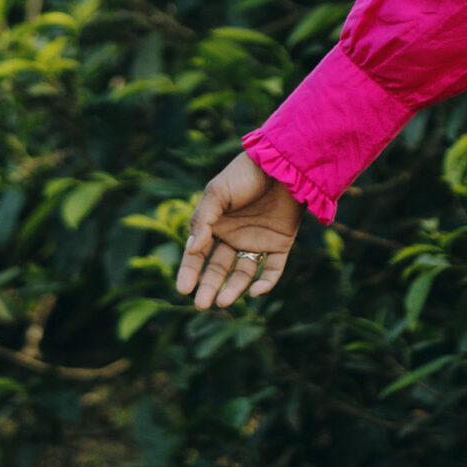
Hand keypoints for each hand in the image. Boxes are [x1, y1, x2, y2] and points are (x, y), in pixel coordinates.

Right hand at [174, 151, 303, 309]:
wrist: (283, 161)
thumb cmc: (245, 174)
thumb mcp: (217, 193)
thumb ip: (202, 221)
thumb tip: (191, 252)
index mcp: (216, 224)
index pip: (198, 255)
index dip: (189, 272)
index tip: (182, 290)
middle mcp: (235, 236)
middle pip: (219, 268)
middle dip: (209, 287)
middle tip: (202, 304)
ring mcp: (258, 240)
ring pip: (243, 273)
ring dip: (234, 288)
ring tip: (224, 302)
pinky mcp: (281, 243)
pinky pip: (273, 268)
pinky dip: (266, 282)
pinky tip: (255, 291)